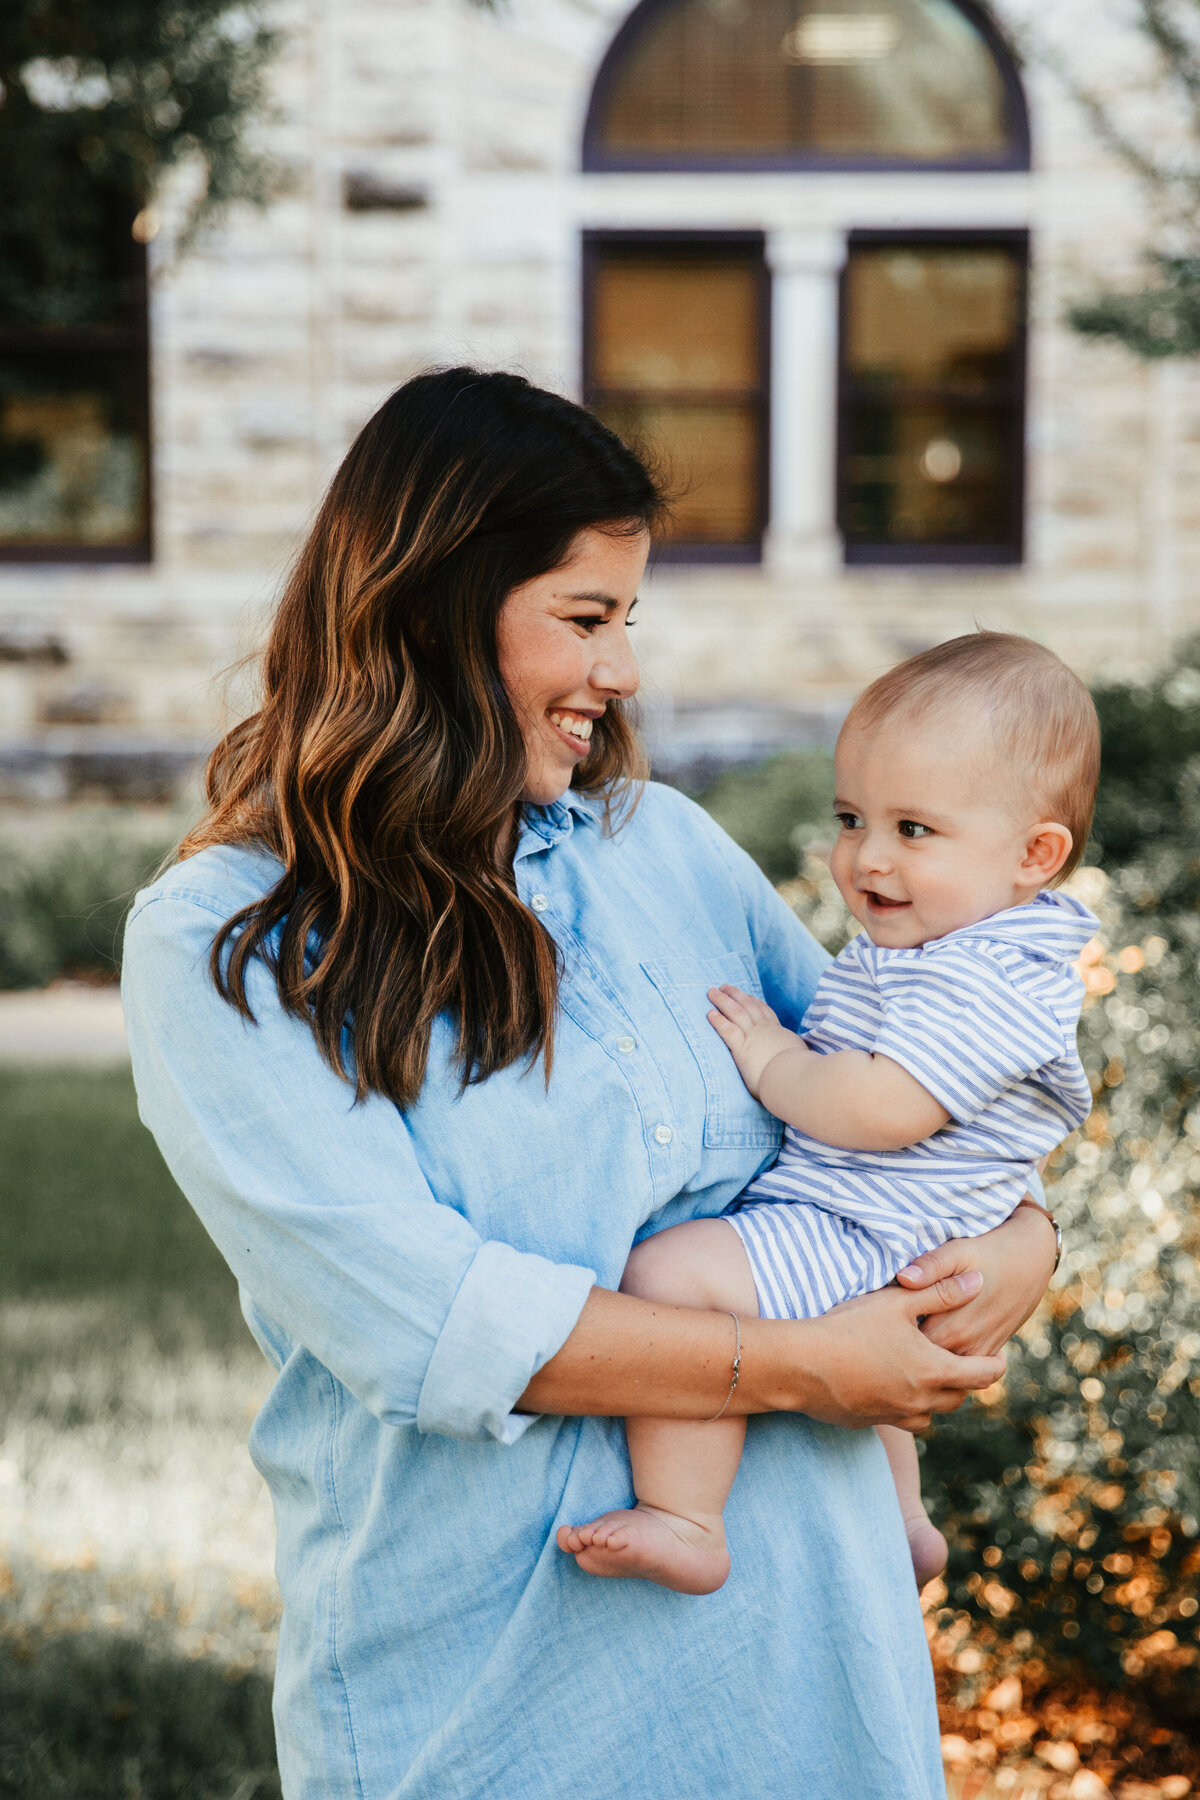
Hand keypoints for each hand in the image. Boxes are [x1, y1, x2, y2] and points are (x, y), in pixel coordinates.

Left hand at [707, 984, 807, 1097]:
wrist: (794, 1077)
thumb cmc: (798, 1071)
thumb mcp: (800, 1056)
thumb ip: (795, 1053)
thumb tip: (800, 1057)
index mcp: (778, 1032)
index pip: (765, 1012)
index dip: (755, 1002)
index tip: (748, 995)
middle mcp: (764, 1030)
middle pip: (747, 1006)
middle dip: (735, 994)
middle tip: (724, 986)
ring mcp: (753, 1037)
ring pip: (736, 1012)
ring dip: (723, 1000)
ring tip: (712, 992)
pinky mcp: (743, 1048)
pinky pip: (728, 1030)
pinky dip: (718, 1020)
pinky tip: (710, 1013)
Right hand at [793, 1272, 1005, 1432]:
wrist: (800, 1365)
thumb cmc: (850, 1328)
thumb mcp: (898, 1302)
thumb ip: (942, 1292)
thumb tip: (979, 1282)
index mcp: (933, 1370)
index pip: (983, 1376)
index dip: (995, 1365)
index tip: (998, 1355)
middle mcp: (919, 1401)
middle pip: (959, 1398)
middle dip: (965, 1381)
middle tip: (963, 1362)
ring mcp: (893, 1415)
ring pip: (931, 1415)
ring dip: (936, 1399)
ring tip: (928, 1377)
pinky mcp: (868, 1422)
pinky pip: (901, 1420)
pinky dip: (907, 1407)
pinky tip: (892, 1387)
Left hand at [894, 1200, 1056, 1357]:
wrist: (1030, 1260)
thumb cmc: (987, 1251)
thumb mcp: (957, 1251)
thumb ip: (930, 1266)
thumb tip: (903, 1278)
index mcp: (952, 1325)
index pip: (907, 1346)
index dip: (887, 1338)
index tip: (872, 1326)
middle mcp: (965, 1346)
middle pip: (920, 1362)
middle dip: (899, 1351)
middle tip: (880, 1335)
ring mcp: (978, 1353)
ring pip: (940, 1370)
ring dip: (920, 1358)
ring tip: (897, 1341)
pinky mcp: (988, 1353)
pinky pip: (959, 1370)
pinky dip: (941, 1361)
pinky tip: (923, 1345)